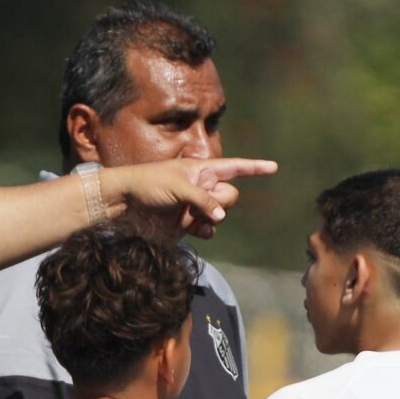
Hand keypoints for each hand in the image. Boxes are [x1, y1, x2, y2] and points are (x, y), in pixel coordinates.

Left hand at [107, 156, 277, 238]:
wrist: (125, 204)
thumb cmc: (148, 184)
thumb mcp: (177, 186)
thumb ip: (202, 200)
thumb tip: (220, 217)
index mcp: (202, 169)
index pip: (234, 167)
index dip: (255, 168)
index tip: (274, 167)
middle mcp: (203, 187)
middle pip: (230, 196)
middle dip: (221, 201)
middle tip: (199, 203)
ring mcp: (196, 206)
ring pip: (221, 215)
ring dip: (211, 218)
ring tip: (190, 216)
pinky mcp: (188, 224)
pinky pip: (209, 230)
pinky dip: (206, 231)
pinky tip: (194, 229)